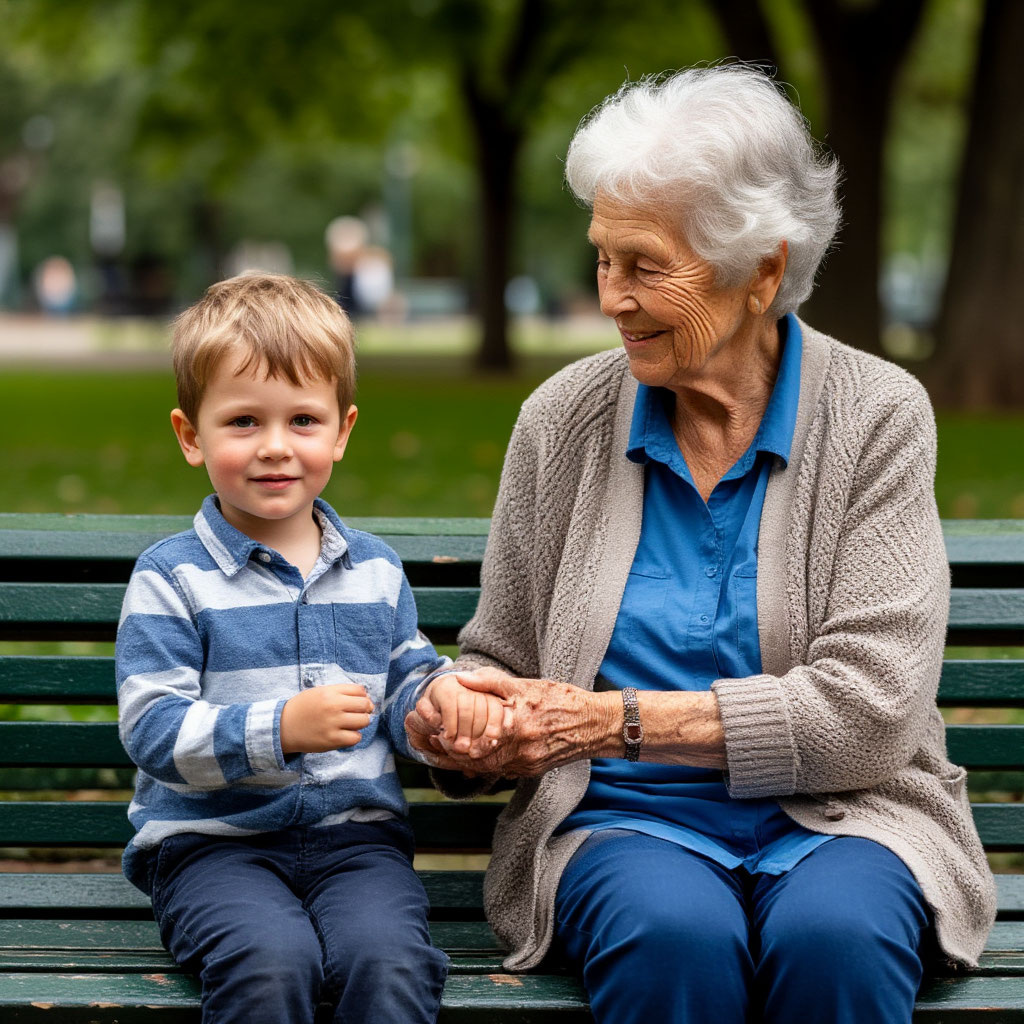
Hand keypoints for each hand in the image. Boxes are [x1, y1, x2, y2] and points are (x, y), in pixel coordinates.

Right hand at [280, 683, 373, 752]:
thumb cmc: (304, 708)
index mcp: (330, 692)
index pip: (360, 690)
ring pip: (363, 721)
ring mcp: (333, 724)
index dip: (363, 696)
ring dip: (361, 723)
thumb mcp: (320, 692)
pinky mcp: (331, 740)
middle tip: (358, 713)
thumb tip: (365, 698)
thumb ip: (340, 692)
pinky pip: (355, 738)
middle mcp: (333, 706)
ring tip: (351, 724)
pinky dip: (354, 736)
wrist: (283, 726)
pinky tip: (346, 734)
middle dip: (365, 709)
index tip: (359, 702)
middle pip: (365, 705)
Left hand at [406, 667, 615, 777]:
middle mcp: (519, 751)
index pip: (473, 743)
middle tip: (432, 747)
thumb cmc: (563, 700)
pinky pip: (502, 770)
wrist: (596, 724)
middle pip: (475, 761)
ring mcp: (526, 764)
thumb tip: (460, 678)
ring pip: (487, 769)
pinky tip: (473, 758)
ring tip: (447, 752)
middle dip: (452, 756)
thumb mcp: (527, 684)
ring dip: (465, 762)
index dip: (450, 743)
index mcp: (515, 727)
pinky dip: (485, 764)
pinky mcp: (532, 770)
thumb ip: (491, 682)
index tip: (433, 736)